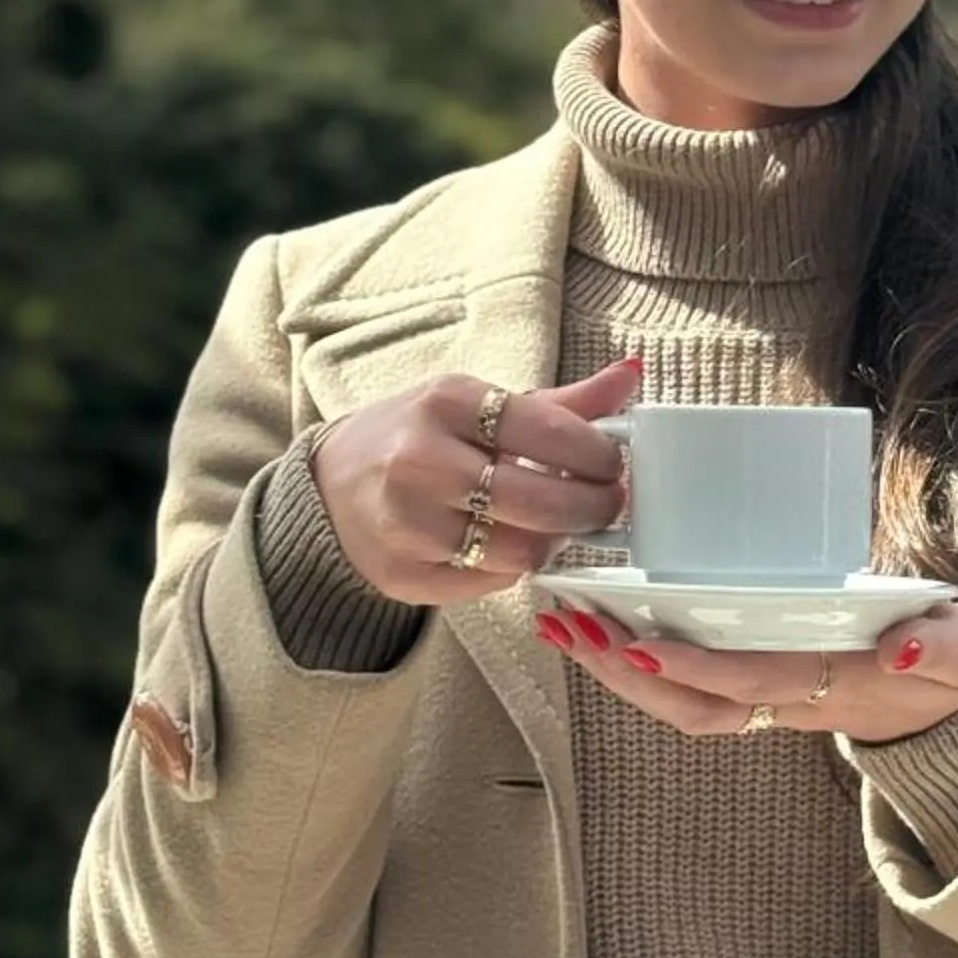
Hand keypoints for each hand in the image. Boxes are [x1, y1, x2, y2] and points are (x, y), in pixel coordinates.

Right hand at [311, 357, 642, 606]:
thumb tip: (630, 376)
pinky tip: (515, 545)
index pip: (550, 432)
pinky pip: (490, 582)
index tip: (614, 465)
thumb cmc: (418, 437)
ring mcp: (408, 523)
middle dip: (593, 508)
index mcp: (446, 403)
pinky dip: (515, 566)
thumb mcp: (478, 405)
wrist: (328, 486)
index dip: (598, 456)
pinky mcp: (404, 575)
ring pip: (522, 550)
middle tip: (607, 506)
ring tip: (560, 526)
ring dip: (556, 542)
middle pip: (542, 501)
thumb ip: (561, 402)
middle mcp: (421, 460)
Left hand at [537, 597, 957, 746]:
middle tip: (570, 625)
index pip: (752, 680)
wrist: (949, 703)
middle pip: (692, 703)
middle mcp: (789, 701)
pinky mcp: (754, 683)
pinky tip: (597, 627)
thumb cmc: (952, 664)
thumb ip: (941, 647)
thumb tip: (900, 646)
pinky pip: (684, 687)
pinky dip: (633, 662)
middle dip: (626, 674)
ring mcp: (767, 698)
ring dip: (616, 671)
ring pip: (679, 702)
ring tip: (563, 624)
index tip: (640, 643)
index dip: (695, 666)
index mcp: (834, 685)